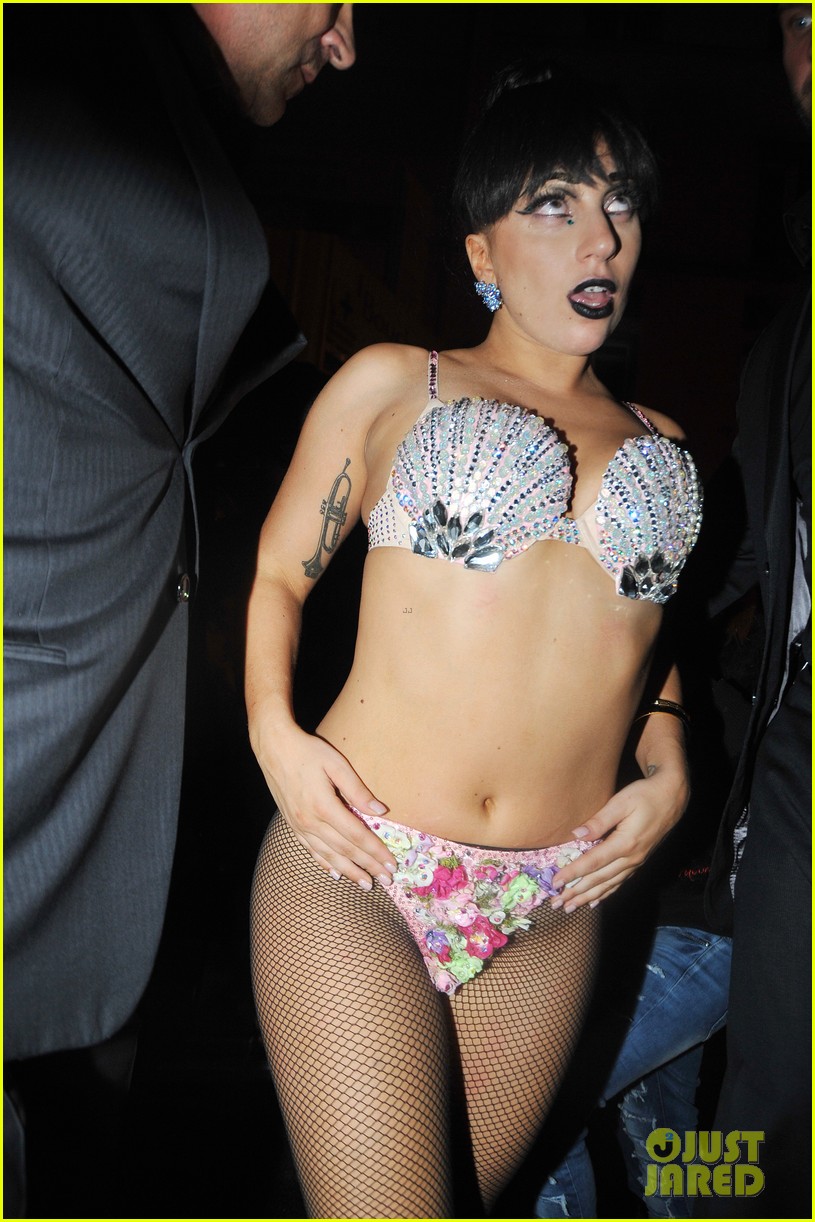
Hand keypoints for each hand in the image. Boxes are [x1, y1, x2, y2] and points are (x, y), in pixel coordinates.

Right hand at [254, 723, 397, 889]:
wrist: (274, 748)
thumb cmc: (308, 751)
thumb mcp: (337, 765)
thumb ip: (358, 791)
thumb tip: (381, 811)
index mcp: (324, 806)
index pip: (357, 835)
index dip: (376, 851)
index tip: (392, 863)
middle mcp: (310, 821)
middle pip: (345, 850)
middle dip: (368, 866)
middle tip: (387, 880)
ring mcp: (299, 825)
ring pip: (328, 855)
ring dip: (349, 871)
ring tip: (366, 883)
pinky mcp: (292, 824)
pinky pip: (311, 850)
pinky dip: (325, 864)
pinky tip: (335, 872)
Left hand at [549, 762, 688, 911]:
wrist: (672, 797)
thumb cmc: (645, 795)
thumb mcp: (621, 802)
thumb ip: (599, 821)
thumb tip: (576, 835)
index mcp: (625, 843)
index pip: (593, 862)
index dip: (573, 873)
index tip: (555, 882)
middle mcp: (631, 858)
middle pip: (599, 879)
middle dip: (576, 892)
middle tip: (556, 904)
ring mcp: (636, 862)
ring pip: (609, 885)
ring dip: (588, 897)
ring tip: (570, 907)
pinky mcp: (639, 860)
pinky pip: (619, 882)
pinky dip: (606, 893)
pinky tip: (595, 901)